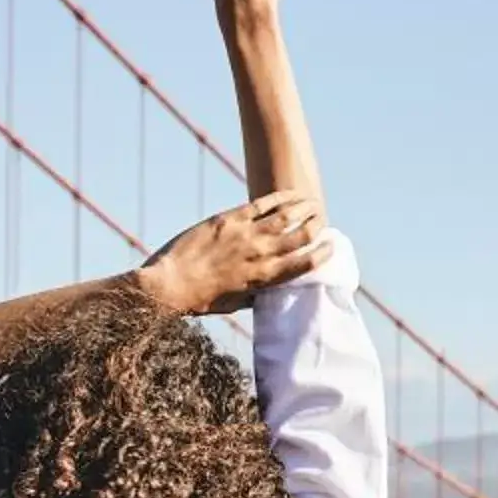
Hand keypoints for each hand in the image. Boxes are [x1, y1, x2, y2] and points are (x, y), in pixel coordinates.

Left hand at [137, 191, 325, 315]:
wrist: (167, 284)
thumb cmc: (197, 300)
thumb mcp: (231, 304)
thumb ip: (252, 295)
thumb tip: (265, 293)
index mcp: (262, 280)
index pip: (303, 265)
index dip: (321, 254)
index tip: (330, 246)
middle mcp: (259, 256)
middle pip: (299, 237)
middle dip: (316, 226)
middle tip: (322, 220)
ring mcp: (245, 235)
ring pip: (286, 217)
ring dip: (304, 208)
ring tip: (314, 203)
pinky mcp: (229, 220)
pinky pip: (262, 204)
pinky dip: (281, 198)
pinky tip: (291, 193)